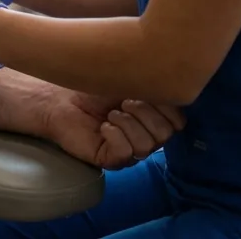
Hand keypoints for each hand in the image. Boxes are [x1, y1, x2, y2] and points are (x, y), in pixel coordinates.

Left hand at [44, 90, 185, 169]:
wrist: (61, 99)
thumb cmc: (94, 87)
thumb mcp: (129, 79)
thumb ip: (152, 84)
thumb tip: (172, 86)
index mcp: (154, 119)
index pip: (179, 122)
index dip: (165, 106)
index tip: (143, 90)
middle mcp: (146, 137)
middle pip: (165, 134)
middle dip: (145, 113)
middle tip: (124, 102)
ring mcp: (129, 151)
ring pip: (146, 146)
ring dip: (128, 123)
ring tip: (111, 114)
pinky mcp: (111, 160)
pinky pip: (126, 153)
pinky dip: (115, 135)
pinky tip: (103, 126)